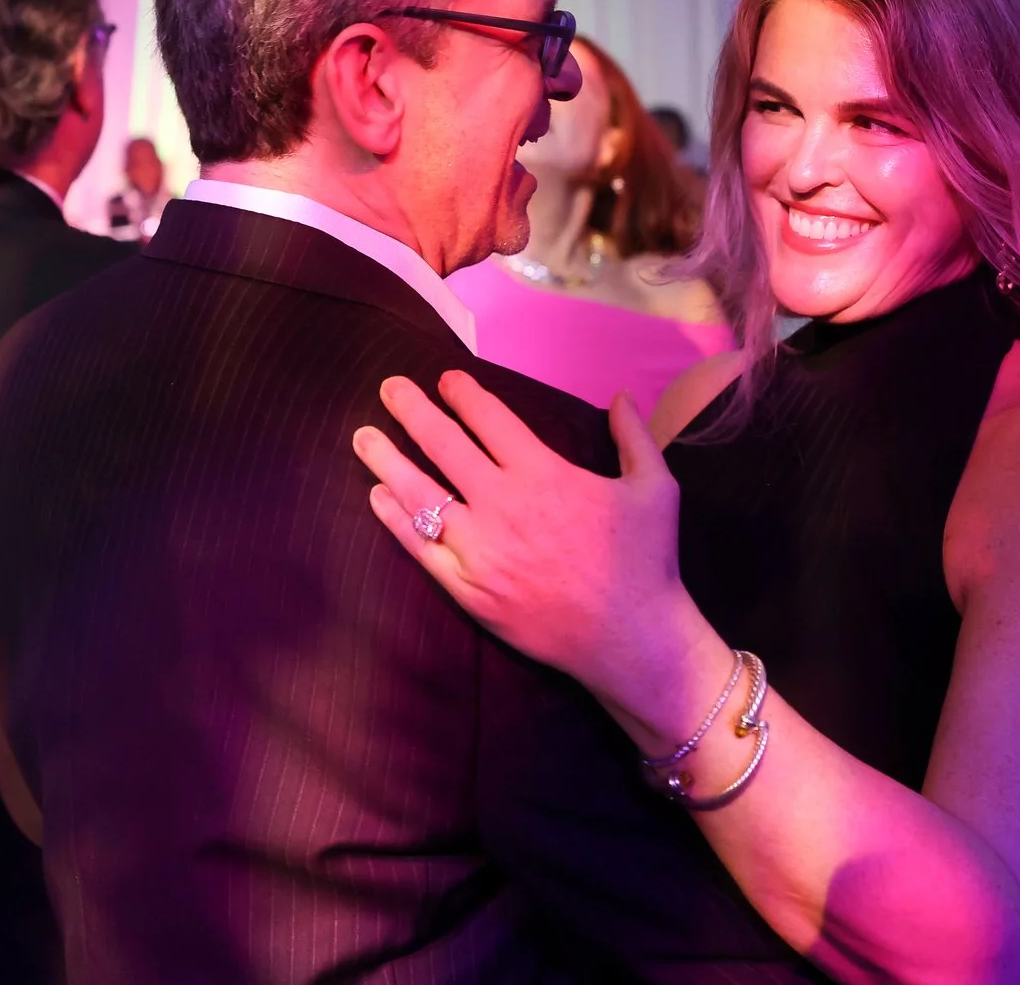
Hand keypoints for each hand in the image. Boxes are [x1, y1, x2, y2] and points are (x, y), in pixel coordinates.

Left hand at [353, 372, 720, 732]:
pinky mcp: (469, 590)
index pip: (489, 420)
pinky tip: (378, 496)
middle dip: (411, 410)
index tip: (445, 380)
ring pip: (419, 495)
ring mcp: (480, 550)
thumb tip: (623, 396)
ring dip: (386, 460)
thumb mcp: (656, 488)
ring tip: (363, 436)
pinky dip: (395, 519)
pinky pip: (420, 548)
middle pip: (442, 445)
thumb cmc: (644, 562)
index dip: (462, 394)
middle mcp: (503, 505)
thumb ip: (635, 437)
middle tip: (390, 389)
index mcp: (544, 474)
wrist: (632, 640)